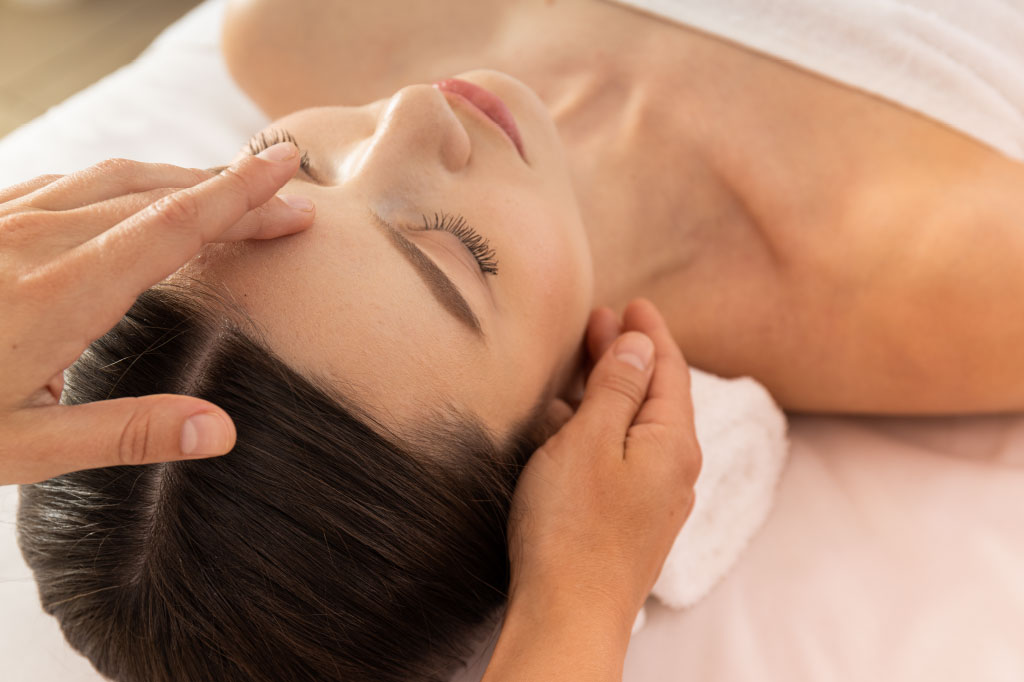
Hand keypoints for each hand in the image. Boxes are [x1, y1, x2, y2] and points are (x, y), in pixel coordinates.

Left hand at [0, 142, 313, 484]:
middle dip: (229, 190)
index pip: (171, 228)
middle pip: (154, 193)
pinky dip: (124, 181)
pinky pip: (67, 182)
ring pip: (111, 176)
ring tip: (229, 190)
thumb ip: (124, 436)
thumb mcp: (19, 452)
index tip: (288, 172)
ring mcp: (2, 221)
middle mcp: (34, 241)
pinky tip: (137, 195)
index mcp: (59, 296)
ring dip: (180, 177)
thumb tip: (220, 432)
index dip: (237, 197)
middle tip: (287, 196)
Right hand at [507, 298, 701, 636]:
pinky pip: (622, 455)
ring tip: (583, 363)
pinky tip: (574, 424)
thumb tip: (641, 345)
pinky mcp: (630, 520)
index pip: (669, 370)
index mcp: (673, 442)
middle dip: (628, 355)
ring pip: (636, 426)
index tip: (633, 303)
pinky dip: (601, 427)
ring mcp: (655, 498)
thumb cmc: (573, 525)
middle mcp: (675, 469)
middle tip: (601, 321)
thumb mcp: (590, 439)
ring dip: (611, 390)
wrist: (569, 614)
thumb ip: (617, 388)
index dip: (650, 332)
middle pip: (655, 395)